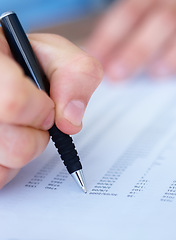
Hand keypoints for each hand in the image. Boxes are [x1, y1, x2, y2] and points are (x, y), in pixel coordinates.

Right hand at [0, 32, 102, 187]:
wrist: (10, 69)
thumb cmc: (29, 61)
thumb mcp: (57, 55)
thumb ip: (76, 75)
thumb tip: (70, 122)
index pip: (14, 102)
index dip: (40, 109)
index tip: (47, 106)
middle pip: (17, 146)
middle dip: (38, 134)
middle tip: (34, 116)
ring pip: (9, 164)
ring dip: (26, 147)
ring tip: (20, 125)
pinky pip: (1, 176)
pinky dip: (11, 165)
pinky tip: (10, 140)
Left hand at [86, 0, 175, 79]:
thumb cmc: (166, 6)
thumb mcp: (149, 7)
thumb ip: (130, 26)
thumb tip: (104, 58)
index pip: (130, 11)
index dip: (110, 36)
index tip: (95, 59)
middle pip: (160, 20)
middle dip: (138, 49)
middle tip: (117, 74)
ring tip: (157, 73)